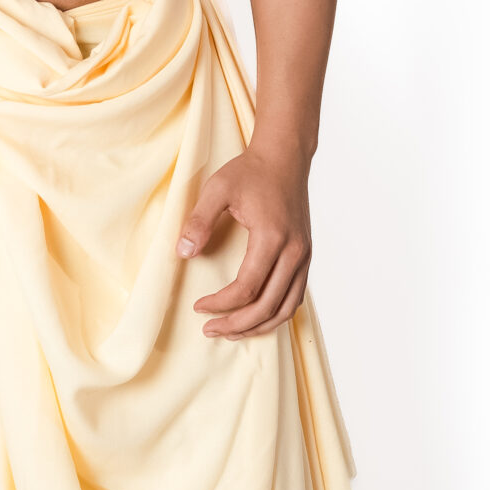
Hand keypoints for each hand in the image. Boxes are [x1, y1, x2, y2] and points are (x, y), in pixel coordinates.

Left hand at [176, 147, 311, 338]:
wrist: (285, 158)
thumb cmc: (251, 172)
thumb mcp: (217, 189)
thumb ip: (198, 221)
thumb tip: (182, 253)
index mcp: (273, 237)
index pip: (247, 287)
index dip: (221, 304)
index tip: (198, 307)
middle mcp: (295, 251)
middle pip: (268, 306)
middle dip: (237, 325)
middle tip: (210, 330)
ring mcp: (304, 256)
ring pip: (286, 308)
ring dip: (259, 326)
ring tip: (230, 332)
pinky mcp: (306, 257)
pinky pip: (295, 297)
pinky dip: (276, 314)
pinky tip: (254, 317)